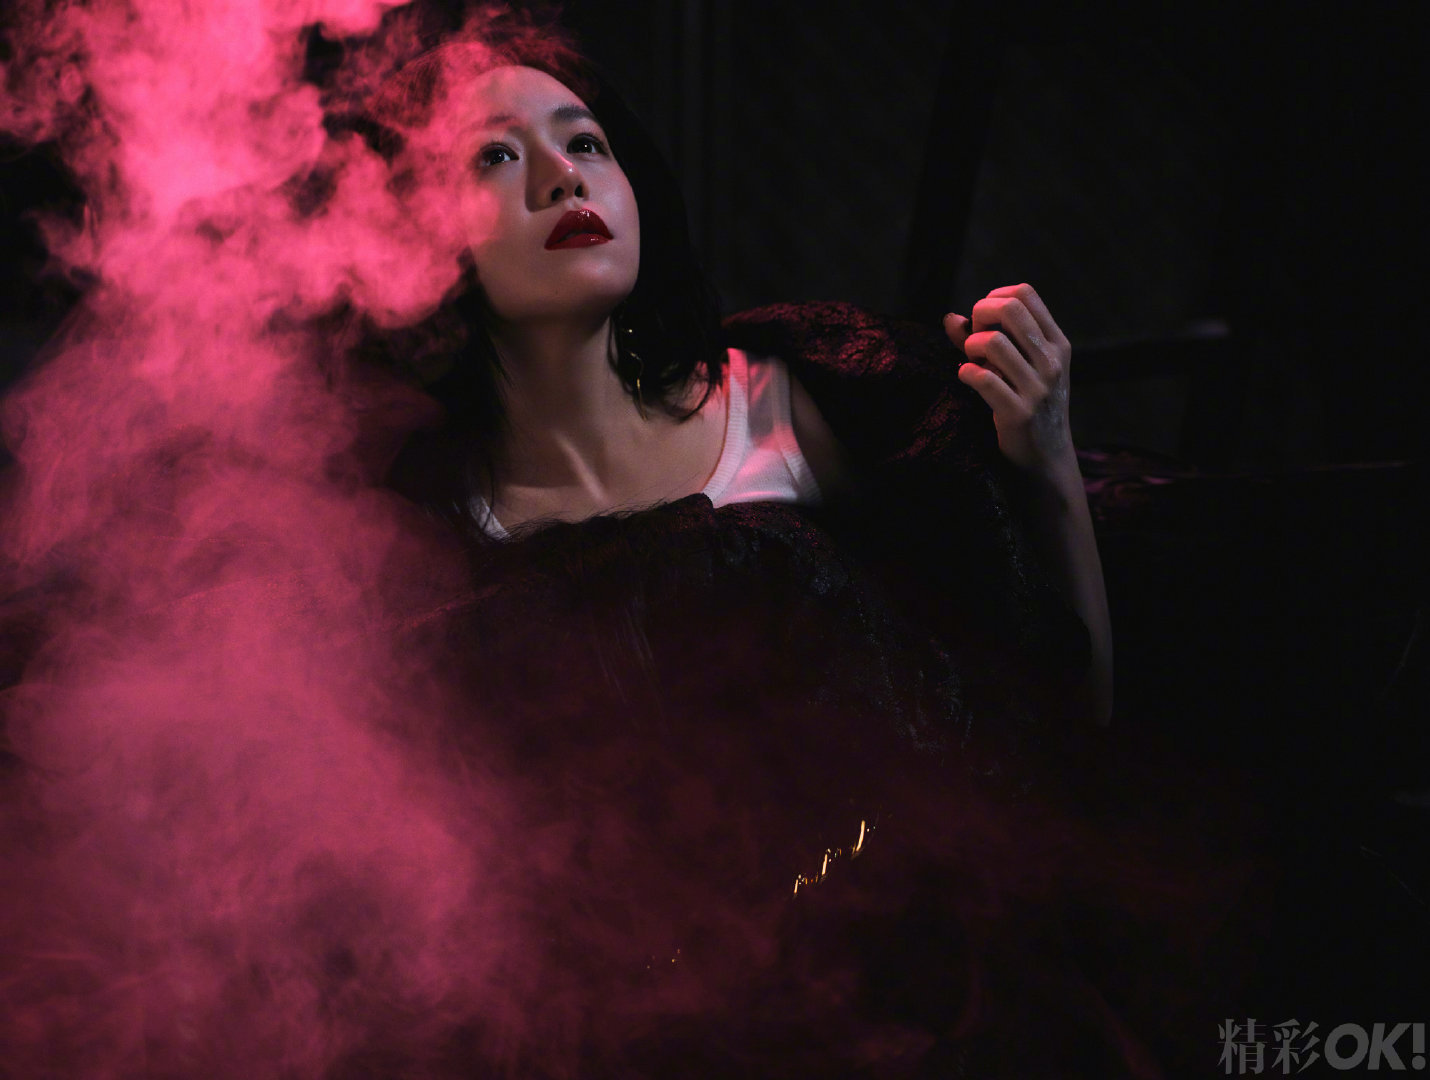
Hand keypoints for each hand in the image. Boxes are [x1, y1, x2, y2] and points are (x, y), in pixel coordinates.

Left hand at [943, 283, 1073, 474]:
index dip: (994, 299)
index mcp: (1056, 343)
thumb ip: (982, 340)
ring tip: (971, 362)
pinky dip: (966, 373)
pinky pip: (983, 379)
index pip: (1025, 293)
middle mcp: (1052, 360)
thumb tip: (949, 317)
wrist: (1046, 457)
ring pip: (993, 342)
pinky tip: (966, 378)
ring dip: (970, 348)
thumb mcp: (1017, 369)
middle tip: (973, 340)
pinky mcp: (1020, 413)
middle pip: (1009, 309)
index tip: (984, 321)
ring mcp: (1038, 387)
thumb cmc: (1026, 404)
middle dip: (980, 315)